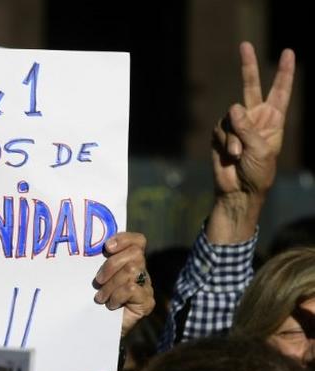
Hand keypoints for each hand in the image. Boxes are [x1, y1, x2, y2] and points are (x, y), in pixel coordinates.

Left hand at [93, 232, 153, 336]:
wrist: (99, 327)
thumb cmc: (94, 298)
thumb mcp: (96, 277)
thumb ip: (98, 261)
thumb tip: (86, 246)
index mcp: (130, 260)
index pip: (138, 241)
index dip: (124, 239)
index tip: (106, 247)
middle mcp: (141, 271)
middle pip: (135, 254)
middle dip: (111, 265)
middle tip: (98, 280)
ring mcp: (147, 286)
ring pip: (132, 270)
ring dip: (111, 284)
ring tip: (100, 297)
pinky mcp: (147, 302)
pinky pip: (132, 289)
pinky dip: (117, 296)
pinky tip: (110, 305)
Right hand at [211, 42, 294, 200]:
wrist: (238, 191)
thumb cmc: (258, 172)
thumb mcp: (260, 150)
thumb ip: (247, 127)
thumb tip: (232, 107)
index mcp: (274, 120)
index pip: (280, 91)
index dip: (284, 72)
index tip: (287, 52)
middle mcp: (255, 118)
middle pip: (250, 86)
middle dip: (248, 65)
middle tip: (244, 45)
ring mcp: (237, 124)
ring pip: (230, 115)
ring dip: (232, 136)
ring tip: (237, 154)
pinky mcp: (220, 134)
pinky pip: (219, 129)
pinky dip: (223, 142)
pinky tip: (228, 155)